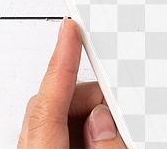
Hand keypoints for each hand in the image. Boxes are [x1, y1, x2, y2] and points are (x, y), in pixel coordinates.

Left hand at [18, 19, 125, 148]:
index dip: (62, 59)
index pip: (48, 99)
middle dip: (91, 100)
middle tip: (119, 116)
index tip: (69, 29)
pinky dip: (81, 132)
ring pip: (59, 115)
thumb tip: (104, 119)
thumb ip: (106, 144)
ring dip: (88, 119)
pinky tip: (100, 145)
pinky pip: (59, 132)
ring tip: (112, 139)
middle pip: (56, 103)